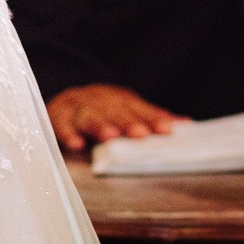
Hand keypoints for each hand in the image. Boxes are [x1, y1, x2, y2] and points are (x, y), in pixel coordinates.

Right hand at [47, 84, 189, 150]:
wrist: (63, 101)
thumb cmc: (102, 111)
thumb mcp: (126, 110)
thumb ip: (151, 118)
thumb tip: (187, 124)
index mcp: (119, 99)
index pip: (138, 109)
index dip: (152, 118)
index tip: (167, 129)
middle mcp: (100, 100)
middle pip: (115, 111)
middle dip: (128, 122)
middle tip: (141, 134)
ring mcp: (78, 107)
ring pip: (89, 116)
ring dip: (100, 126)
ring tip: (110, 137)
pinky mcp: (56, 116)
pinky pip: (61, 125)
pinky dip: (68, 134)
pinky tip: (76, 144)